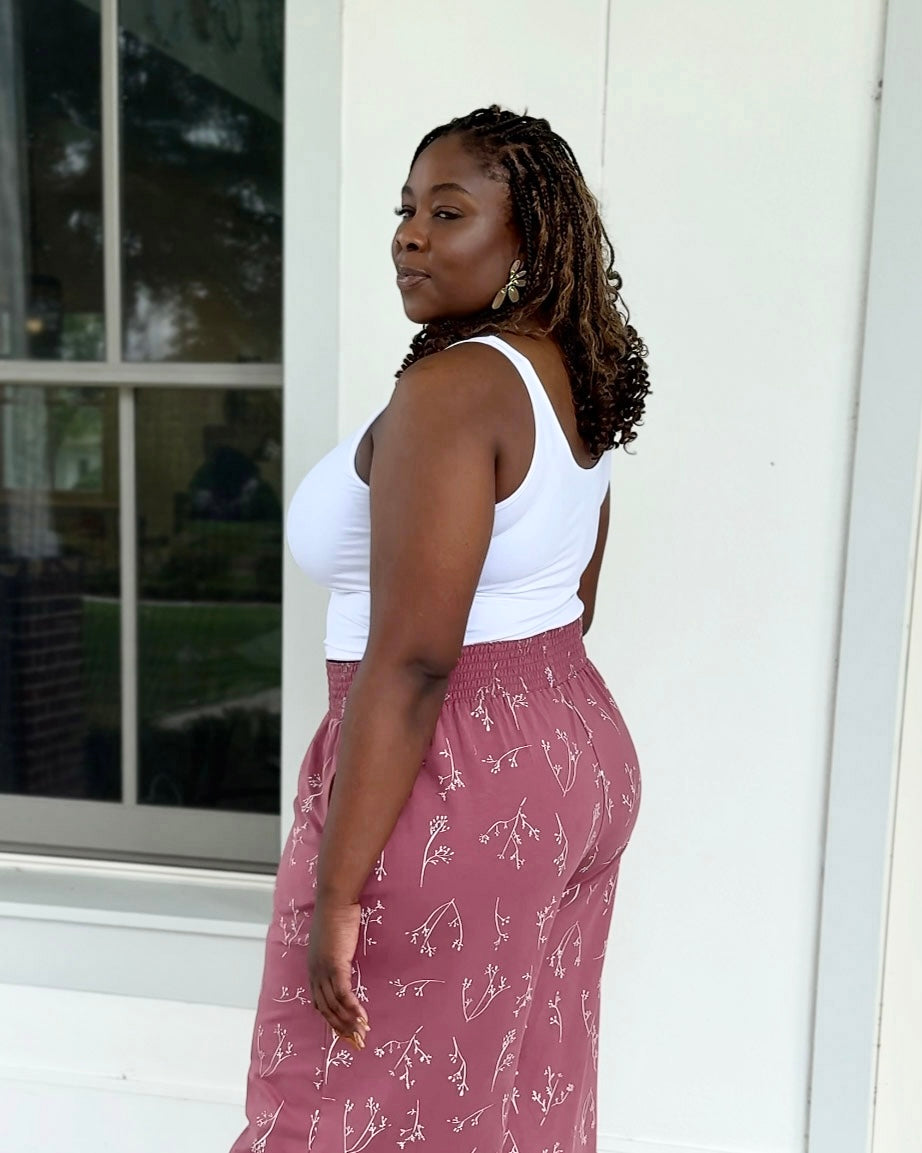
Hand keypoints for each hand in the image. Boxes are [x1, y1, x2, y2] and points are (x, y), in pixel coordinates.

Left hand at [307, 897, 369, 1045]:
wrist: (335, 900)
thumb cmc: (336, 916)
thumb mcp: (334, 942)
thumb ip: (336, 956)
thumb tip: (344, 962)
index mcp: (313, 970)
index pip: (320, 1004)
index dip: (332, 1021)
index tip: (344, 1034)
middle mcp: (315, 974)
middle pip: (326, 1010)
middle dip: (341, 1029)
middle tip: (356, 1042)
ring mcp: (324, 970)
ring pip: (335, 1006)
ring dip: (349, 1022)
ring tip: (362, 1033)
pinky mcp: (336, 965)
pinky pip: (344, 993)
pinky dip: (352, 1008)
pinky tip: (362, 1017)